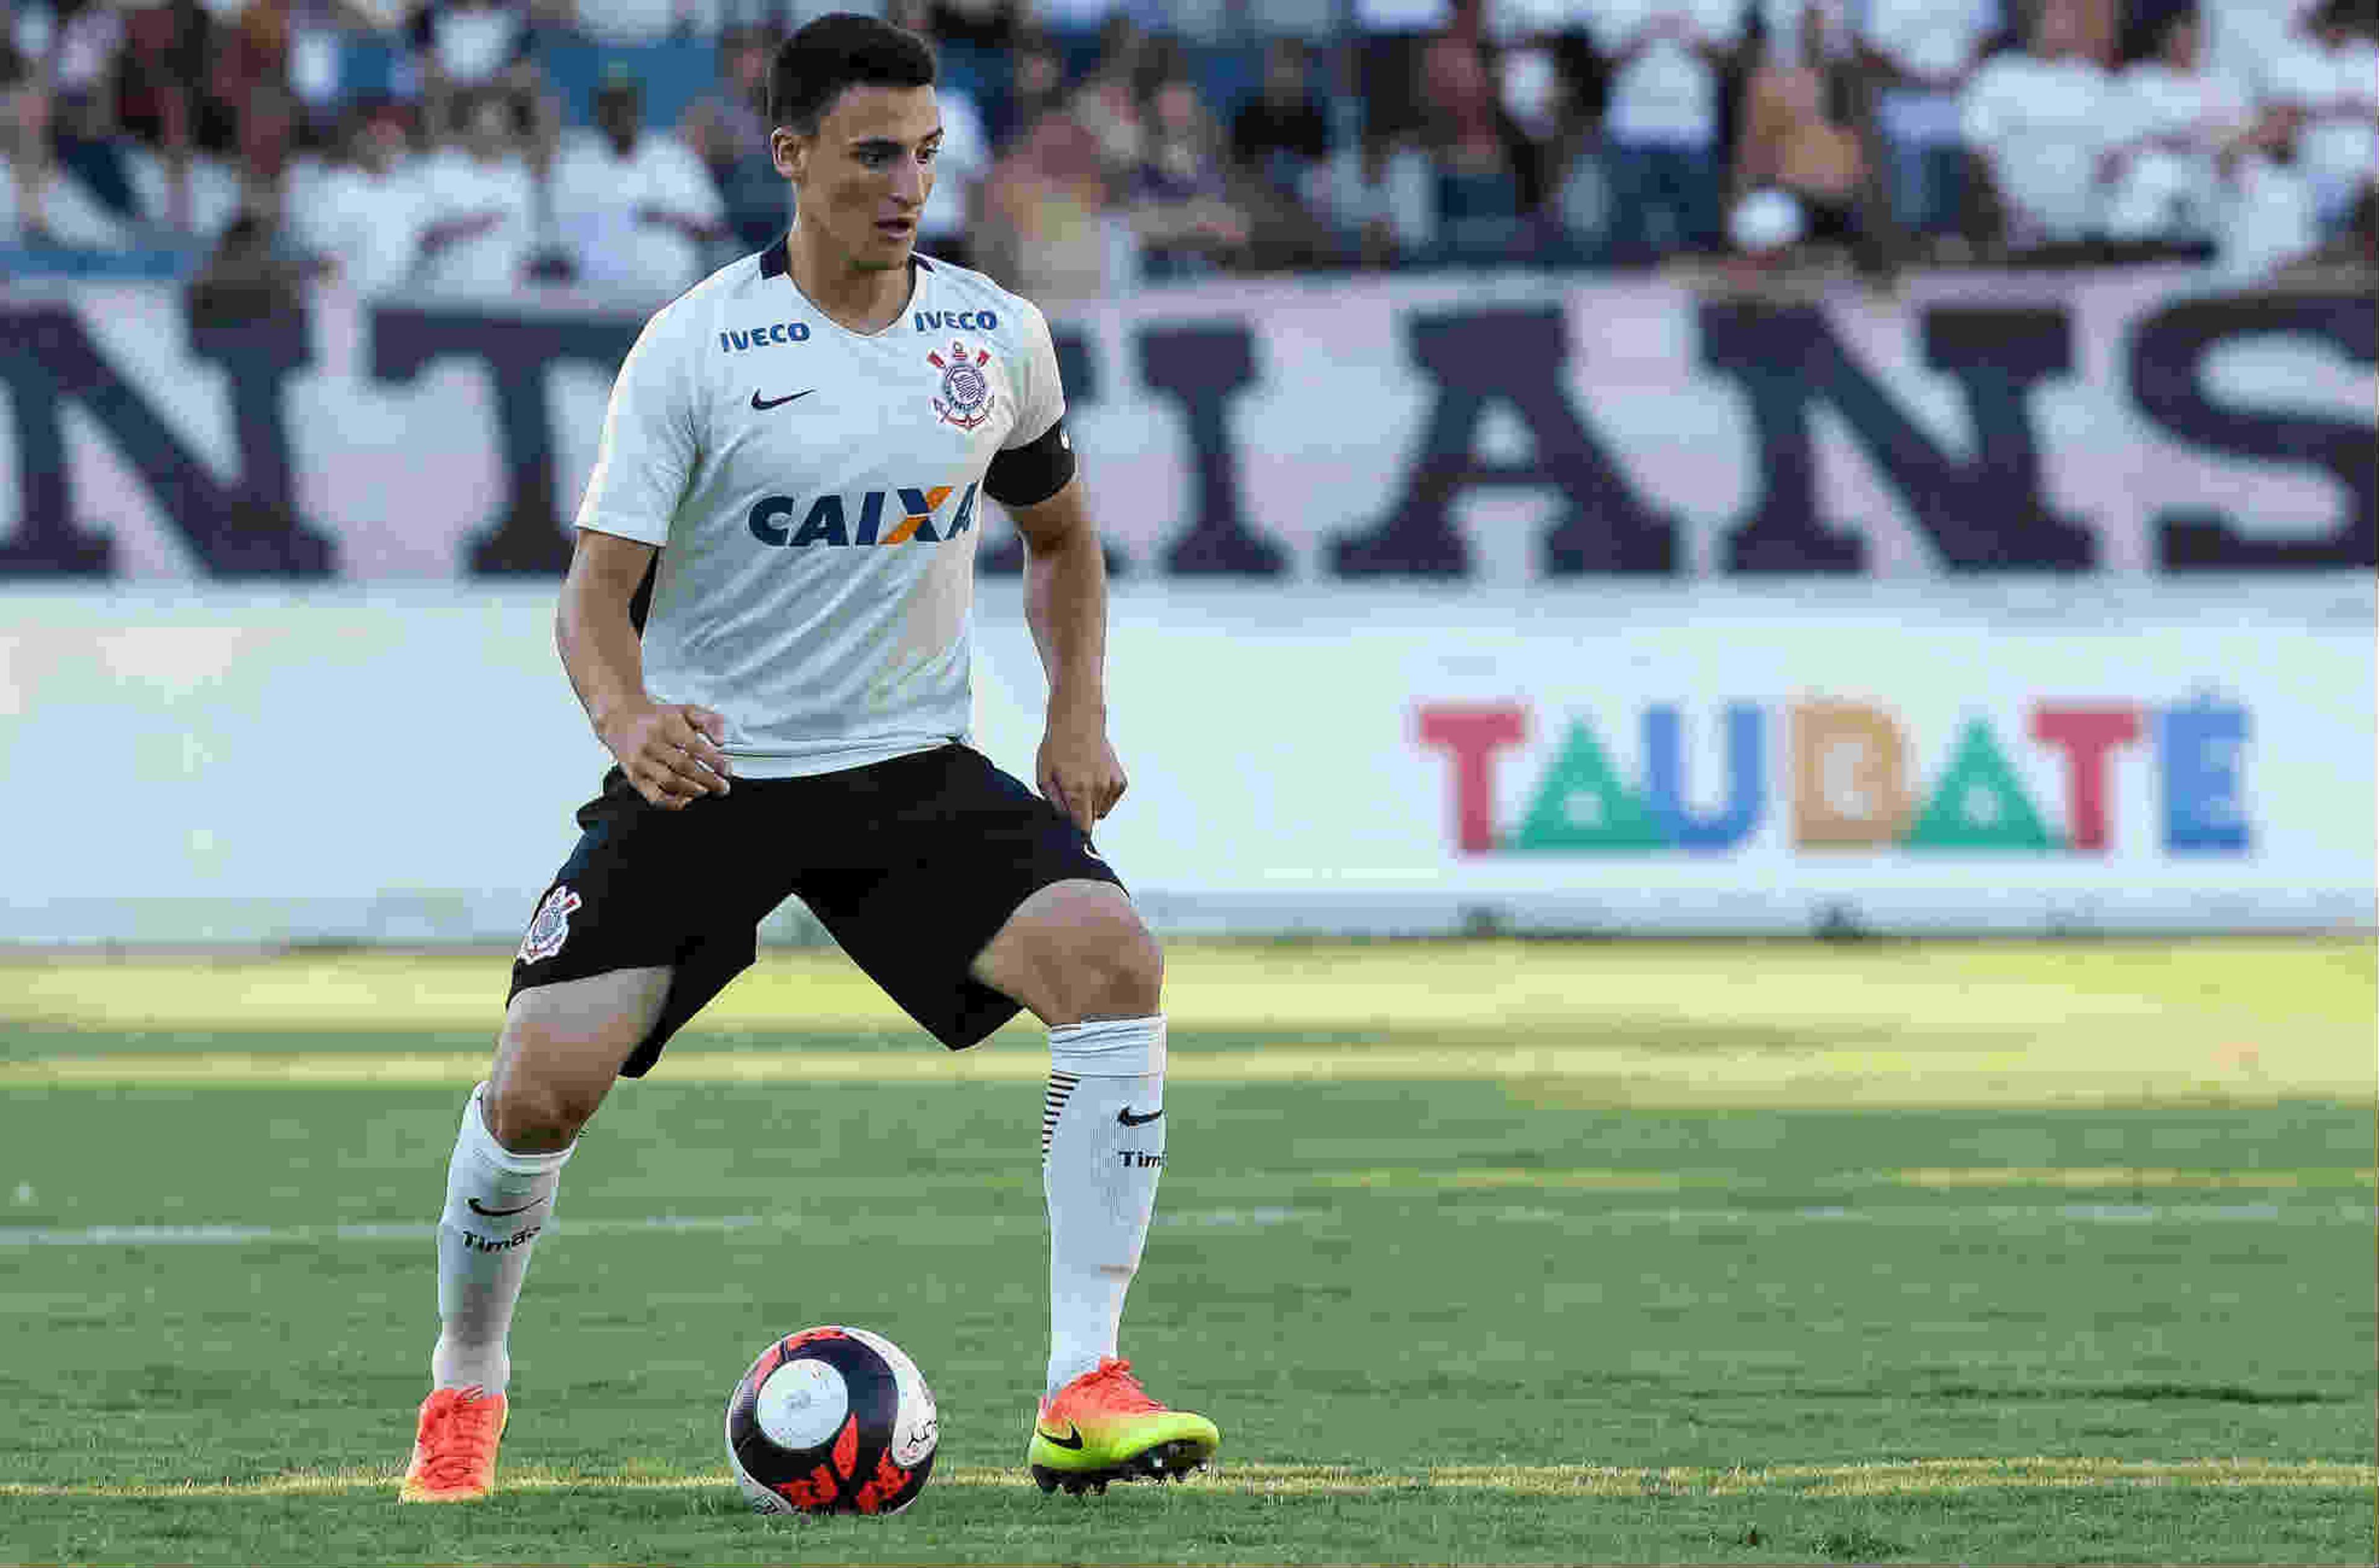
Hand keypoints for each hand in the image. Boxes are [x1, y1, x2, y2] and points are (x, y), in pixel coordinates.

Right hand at [599, 700, 732, 809]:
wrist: (620, 717)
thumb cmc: (656, 717)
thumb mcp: (684, 709)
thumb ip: (708, 720)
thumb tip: (720, 740)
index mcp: (666, 724)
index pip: (694, 746)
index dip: (714, 760)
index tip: (726, 769)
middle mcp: (651, 742)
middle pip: (683, 766)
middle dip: (708, 779)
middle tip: (722, 787)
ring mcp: (641, 761)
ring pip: (669, 781)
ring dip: (692, 790)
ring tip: (706, 791)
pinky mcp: (634, 776)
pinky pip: (653, 795)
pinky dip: (672, 802)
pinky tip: (685, 799)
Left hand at [1037, 704, 1125, 836]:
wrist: (1079, 721)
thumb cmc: (1057, 747)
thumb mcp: (1044, 775)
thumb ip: (1054, 802)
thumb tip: (1064, 820)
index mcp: (1077, 790)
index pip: (1082, 828)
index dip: (1074, 830)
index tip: (1068, 826)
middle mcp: (1097, 789)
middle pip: (1090, 820)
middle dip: (1080, 814)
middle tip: (1069, 794)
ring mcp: (1111, 785)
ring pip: (1100, 811)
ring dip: (1091, 804)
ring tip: (1081, 781)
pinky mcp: (1120, 781)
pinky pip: (1110, 800)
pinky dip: (1103, 795)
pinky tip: (1093, 778)